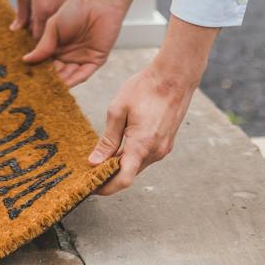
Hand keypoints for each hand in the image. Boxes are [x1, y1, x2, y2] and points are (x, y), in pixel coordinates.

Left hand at [10, 0, 73, 35]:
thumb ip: (20, 12)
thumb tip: (16, 28)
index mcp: (42, 10)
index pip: (37, 37)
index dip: (29, 41)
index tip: (22, 41)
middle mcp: (57, 11)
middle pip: (47, 33)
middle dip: (37, 35)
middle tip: (27, 33)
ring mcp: (65, 4)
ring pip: (55, 24)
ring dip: (45, 26)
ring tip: (34, 22)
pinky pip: (60, 13)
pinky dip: (52, 15)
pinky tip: (44, 10)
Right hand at [22, 0, 126, 86]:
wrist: (99, 3)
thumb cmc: (75, 8)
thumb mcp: (53, 26)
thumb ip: (43, 45)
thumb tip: (26, 60)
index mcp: (56, 46)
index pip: (45, 63)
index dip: (37, 70)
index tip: (26, 78)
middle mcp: (68, 55)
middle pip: (56, 72)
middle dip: (48, 79)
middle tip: (36, 87)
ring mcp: (82, 59)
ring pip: (69, 76)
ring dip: (60, 83)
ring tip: (47, 89)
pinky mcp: (95, 61)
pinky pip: (83, 74)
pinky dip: (74, 80)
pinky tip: (63, 85)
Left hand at [86, 59, 201, 195]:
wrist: (174, 76)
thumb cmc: (146, 88)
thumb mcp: (118, 110)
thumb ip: (107, 139)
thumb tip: (94, 161)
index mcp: (142, 144)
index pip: (123, 180)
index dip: (106, 188)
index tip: (91, 187)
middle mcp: (155, 151)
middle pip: (129, 175)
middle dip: (109, 177)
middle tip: (89, 172)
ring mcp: (163, 148)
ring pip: (137, 166)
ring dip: (120, 166)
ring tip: (101, 158)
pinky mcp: (166, 143)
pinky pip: (145, 157)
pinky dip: (131, 157)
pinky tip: (119, 148)